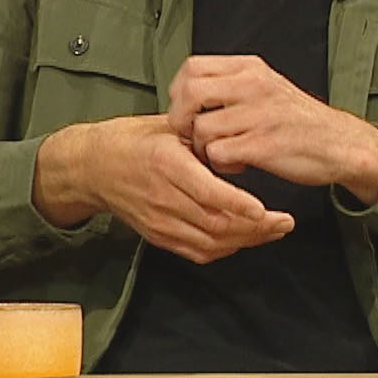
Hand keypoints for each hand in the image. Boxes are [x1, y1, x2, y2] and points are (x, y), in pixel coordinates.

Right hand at [33, 115, 294, 262]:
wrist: (92, 167)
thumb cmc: (132, 139)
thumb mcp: (168, 127)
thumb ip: (203, 138)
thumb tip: (242, 142)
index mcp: (167, 164)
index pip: (208, 193)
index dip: (239, 205)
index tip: (265, 209)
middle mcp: (163, 198)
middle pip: (215, 224)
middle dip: (255, 228)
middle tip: (285, 222)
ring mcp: (159, 222)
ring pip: (210, 242)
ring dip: (246, 240)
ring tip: (274, 230)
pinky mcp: (158, 236)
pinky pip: (197, 251)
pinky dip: (225, 248)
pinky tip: (245, 238)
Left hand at [165, 54, 377, 203]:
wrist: (341, 143)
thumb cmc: (299, 120)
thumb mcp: (267, 86)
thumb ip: (232, 84)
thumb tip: (188, 94)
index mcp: (251, 69)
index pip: (193, 68)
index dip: (179, 92)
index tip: (186, 111)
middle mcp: (254, 86)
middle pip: (190, 93)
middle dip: (181, 119)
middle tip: (191, 135)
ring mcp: (259, 115)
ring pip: (201, 128)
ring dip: (202, 148)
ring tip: (221, 153)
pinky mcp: (264, 144)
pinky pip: (219, 154)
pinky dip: (221, 165)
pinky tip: (237, 164)